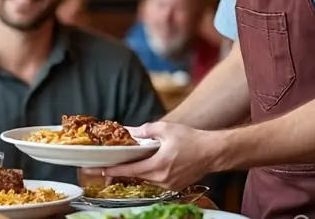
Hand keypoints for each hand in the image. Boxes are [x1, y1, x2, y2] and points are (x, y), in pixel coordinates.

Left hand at [101, 122, 217, 189]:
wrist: (214, 152)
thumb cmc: (192, 139)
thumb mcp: (166, 129)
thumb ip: (146, 130)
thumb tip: (130, 131)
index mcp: (158, 164)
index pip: (130, 170)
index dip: (114, 170)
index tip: (101, 170)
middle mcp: (163, 178)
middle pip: (136, 175)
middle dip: (124, 170)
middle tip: (111, 164)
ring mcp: (169, 184)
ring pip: (146, 178)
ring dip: (138, 171)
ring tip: (130, 161)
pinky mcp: (175, 185)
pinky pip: (156, 181)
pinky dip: (150, 173)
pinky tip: (148, 164)